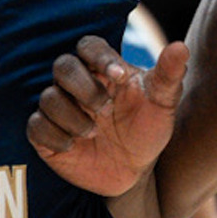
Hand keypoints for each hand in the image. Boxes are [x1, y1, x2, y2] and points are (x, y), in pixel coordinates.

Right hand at [28, 34, 187, 196]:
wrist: (135, 171)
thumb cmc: (147, 129)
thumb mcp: (163, 103)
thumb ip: (169, 75)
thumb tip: (180, 47)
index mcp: (103, 70)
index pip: (89, 45)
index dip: (98, 56)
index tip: (118, 76)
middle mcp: (78, 85)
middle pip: (62, 66)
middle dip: (81, 86)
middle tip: (104, 107)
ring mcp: (61, 109)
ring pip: (48, 97)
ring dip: (72, 116)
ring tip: (93, 133)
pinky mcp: (47, 135)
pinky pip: (36, 126)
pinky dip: (55, 136)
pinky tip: (74, 146)